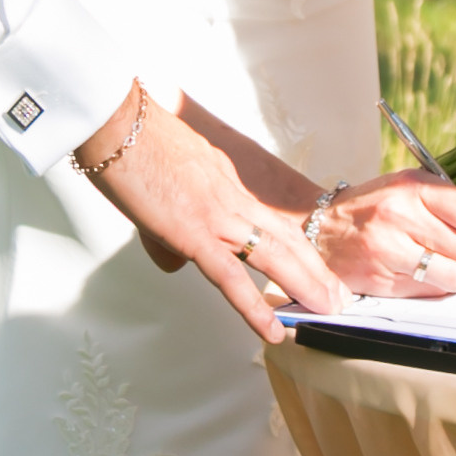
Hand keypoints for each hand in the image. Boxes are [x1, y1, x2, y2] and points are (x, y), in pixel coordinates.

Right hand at [77, 89, 341, 340]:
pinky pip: (231, 278)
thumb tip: (175, 260)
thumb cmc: (130, 141)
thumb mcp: (166, 177)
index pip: (270, 219)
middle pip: (284, 237)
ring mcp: (216, 215)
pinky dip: (255, 308)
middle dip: (315, 268)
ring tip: (327, 310)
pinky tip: (272, 331)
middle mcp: (231, 197)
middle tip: (338, 295)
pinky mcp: (194, 233)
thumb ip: (175, 219)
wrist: (116, 123)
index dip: (297, 244)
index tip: (314, 264)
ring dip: (304, 285)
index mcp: (225, 182)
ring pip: (272, 255)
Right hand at [318, 171, 455, 297]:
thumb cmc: (374, 207)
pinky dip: (442, 287)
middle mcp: (400, 217)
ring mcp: (389, 251)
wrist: (321, 229)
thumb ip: (455, 201)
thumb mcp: (411, 188)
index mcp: (412, 188)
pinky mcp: (383, 281)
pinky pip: (432, 291)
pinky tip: (434, 275)